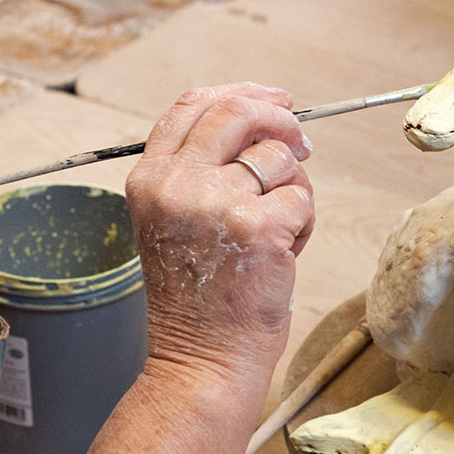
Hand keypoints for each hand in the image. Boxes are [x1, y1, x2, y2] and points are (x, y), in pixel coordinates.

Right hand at [125, 83, 314, 380]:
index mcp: (149, 178)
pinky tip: (283, 254)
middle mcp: (175, 184)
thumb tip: (264, 121)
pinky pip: (301, 197)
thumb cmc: (198, 297)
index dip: (239, 93)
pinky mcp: (257, 227)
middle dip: (280, 118)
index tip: (272, 99)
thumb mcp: (175, 221)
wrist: (201, 360)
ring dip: (294, 189)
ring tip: (279, 230)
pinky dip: (304, 223)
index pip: (191, 105)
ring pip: (278, 158)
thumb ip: (201, 170)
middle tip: (300, 140)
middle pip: (237, 112)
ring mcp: (215, 203)